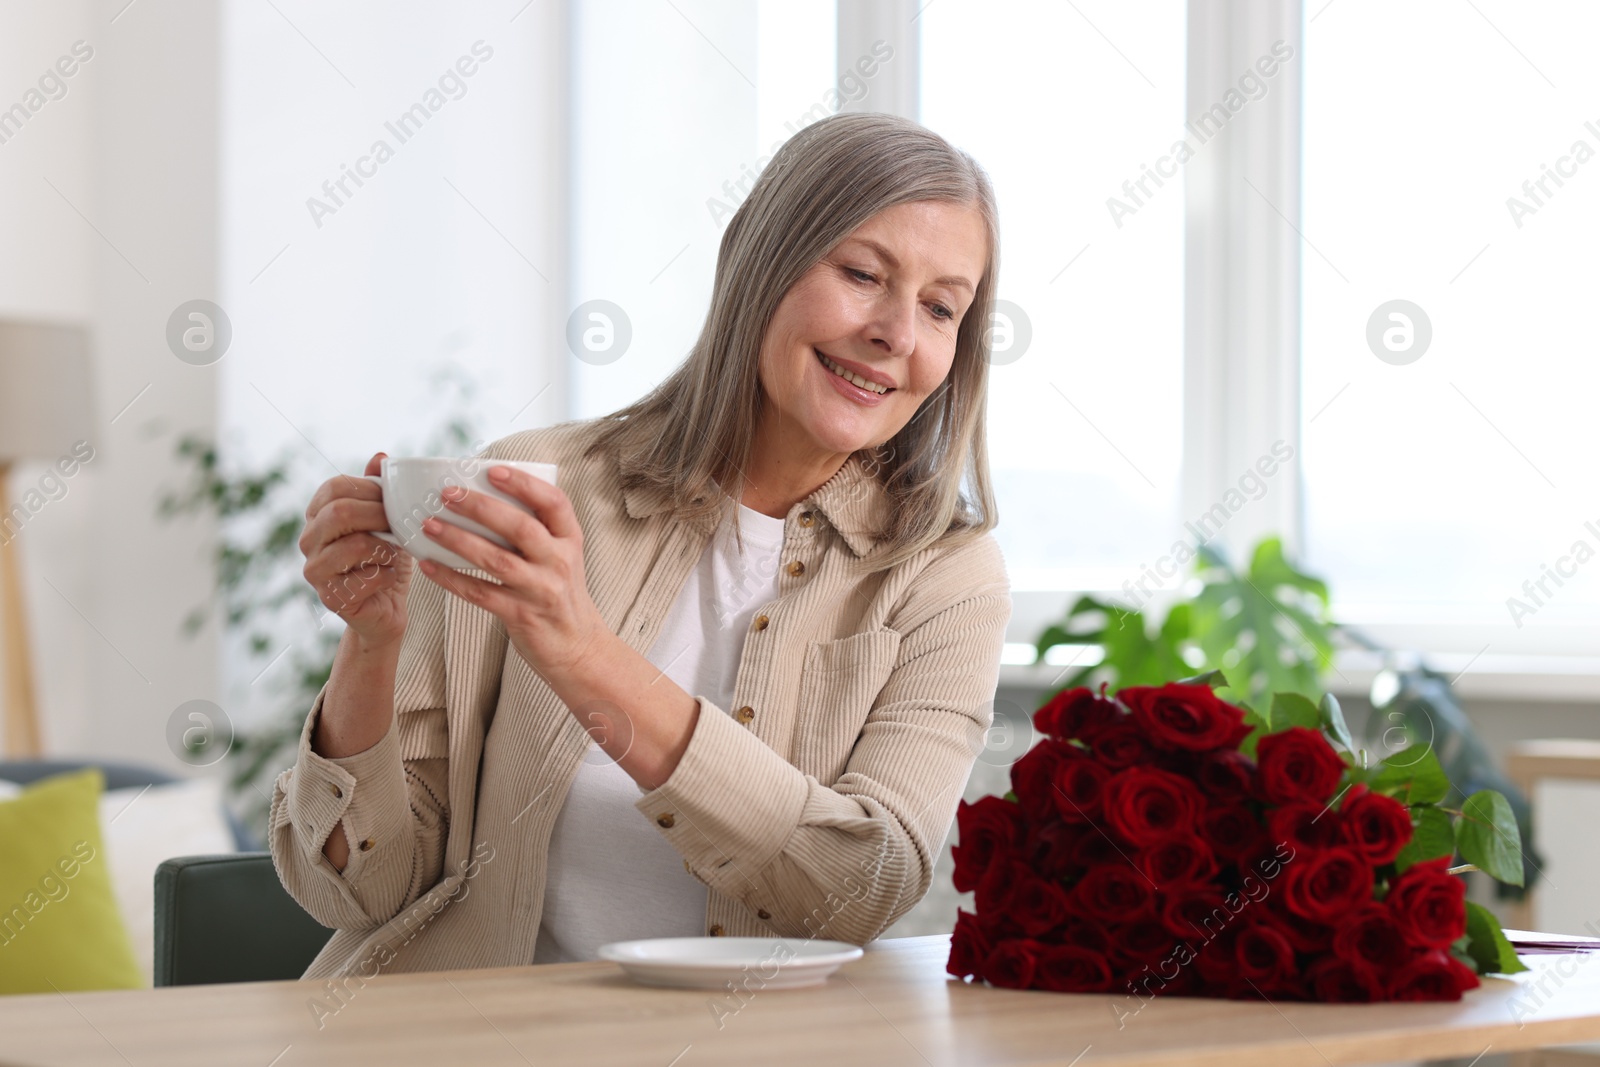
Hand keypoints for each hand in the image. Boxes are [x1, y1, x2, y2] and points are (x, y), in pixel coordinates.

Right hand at [300, 452, 411, 650]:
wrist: (386, 607)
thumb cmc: (386, 557)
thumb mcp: (387, 520)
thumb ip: (380, 490)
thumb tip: (380, 457)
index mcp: (318, 514)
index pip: (335, 487)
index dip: (369, 489)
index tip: (393, 500)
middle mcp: (308, 540)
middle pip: (340, 512)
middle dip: (379, 515)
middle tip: (400, 525)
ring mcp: (315, 570)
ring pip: (354, 545)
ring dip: (386, 548)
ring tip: (394, 554)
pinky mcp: (330, 597)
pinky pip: (367, 577)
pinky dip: (388, 575)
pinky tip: (388, 577)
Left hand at [417, 465, 606, 681]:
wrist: (577, 647)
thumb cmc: (560, 594)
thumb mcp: (561, 557)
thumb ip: (537, 531)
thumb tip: (488, 497)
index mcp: (569, 540)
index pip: (554, 503)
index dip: (524, 484)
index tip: (493, 470)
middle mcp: (559, 562)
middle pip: (520, 527)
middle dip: (480, 507)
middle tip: (448, 494)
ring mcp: (541, 590)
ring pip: (496, 559)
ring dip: (459, 540)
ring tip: (430, 524)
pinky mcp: (521, 615)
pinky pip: (480, 593)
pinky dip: (452, 579)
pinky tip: (430, 565)